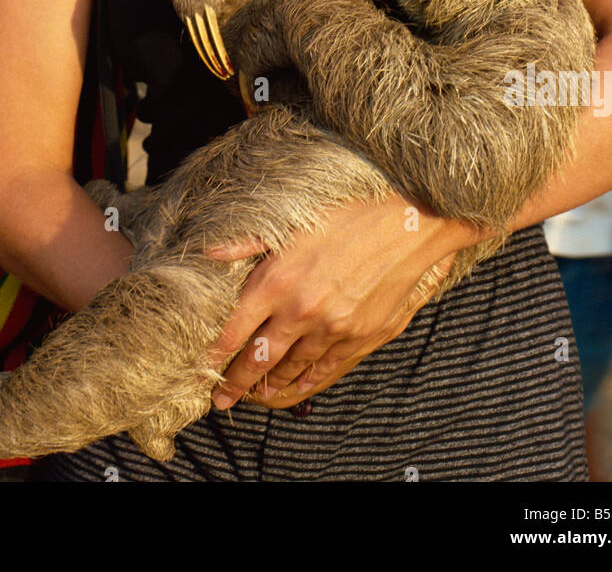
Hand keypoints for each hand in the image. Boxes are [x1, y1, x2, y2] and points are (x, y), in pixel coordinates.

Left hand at [205, 193, 459, 409]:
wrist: (408, 222)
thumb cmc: (349, 212)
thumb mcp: (292, 220)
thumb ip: (247, 241)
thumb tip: (208, 252)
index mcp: (277, 280)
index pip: (236, 329)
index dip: (216, 354)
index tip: (203, 371)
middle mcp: (300, 311)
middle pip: (259, 357)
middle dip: (236, 382)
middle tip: (220, 399)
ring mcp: (332, 328)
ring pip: (291, 368)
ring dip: (269, 385)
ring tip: (254, 396)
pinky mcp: (361, 336)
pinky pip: (326, 369)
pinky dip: (306, 382)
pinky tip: (295, 388)